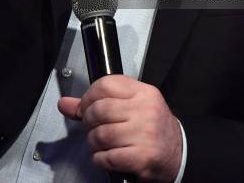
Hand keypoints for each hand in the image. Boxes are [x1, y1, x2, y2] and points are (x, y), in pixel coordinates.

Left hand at [58, 75, 181, 181]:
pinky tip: (105, 156)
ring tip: (99, 143)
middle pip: (99, 110)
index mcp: (143, 92)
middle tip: (92, 127)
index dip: (88, 96)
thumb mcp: (131, 106)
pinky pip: (107, 157)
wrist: (178, 152)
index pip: (106, 84)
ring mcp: (145, 134)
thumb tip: (64, 103)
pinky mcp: (142, 157)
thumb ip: (98, 102)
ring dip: (93, 142)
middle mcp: (145, 110)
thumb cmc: (152, 127)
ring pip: (100, 134)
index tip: (86, 107)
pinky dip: (99, 159)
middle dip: (88, 121)